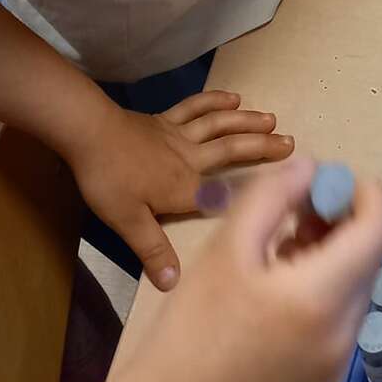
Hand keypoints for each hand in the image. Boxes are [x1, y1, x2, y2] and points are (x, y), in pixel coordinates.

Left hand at [67, 91, 293, 291]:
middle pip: (231, 151)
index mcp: (184, 187)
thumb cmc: (110, 180)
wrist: (90, 134)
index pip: (223, 193)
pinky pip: (195, 107)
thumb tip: (175, 285)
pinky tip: (232, 97)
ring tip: (271, 119)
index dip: (253, 191)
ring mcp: (178, 134)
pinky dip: (215, 101)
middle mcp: (189, 158)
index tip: (285, 186)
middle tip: (291, 142)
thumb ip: (154, 251)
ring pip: (219, 125)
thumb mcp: (128, 223)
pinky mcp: (165, 119)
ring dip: (246, 121)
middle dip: (262, 148)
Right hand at [80, 159, 381, 381]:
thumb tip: (311, 168)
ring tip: (276, 248)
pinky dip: (321, 288)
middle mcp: (343, 334)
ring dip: (329, 253)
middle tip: (294, 209)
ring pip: (353, 285)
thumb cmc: (190, 331)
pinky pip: (338, 317)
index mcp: (323, 298)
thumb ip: (274, 194)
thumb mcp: (227, 247)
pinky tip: (274, 287)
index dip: (364, 191)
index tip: (329, 180)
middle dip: (340, 220)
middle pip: (368, 255)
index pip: (380, 227)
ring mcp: (336, 363)